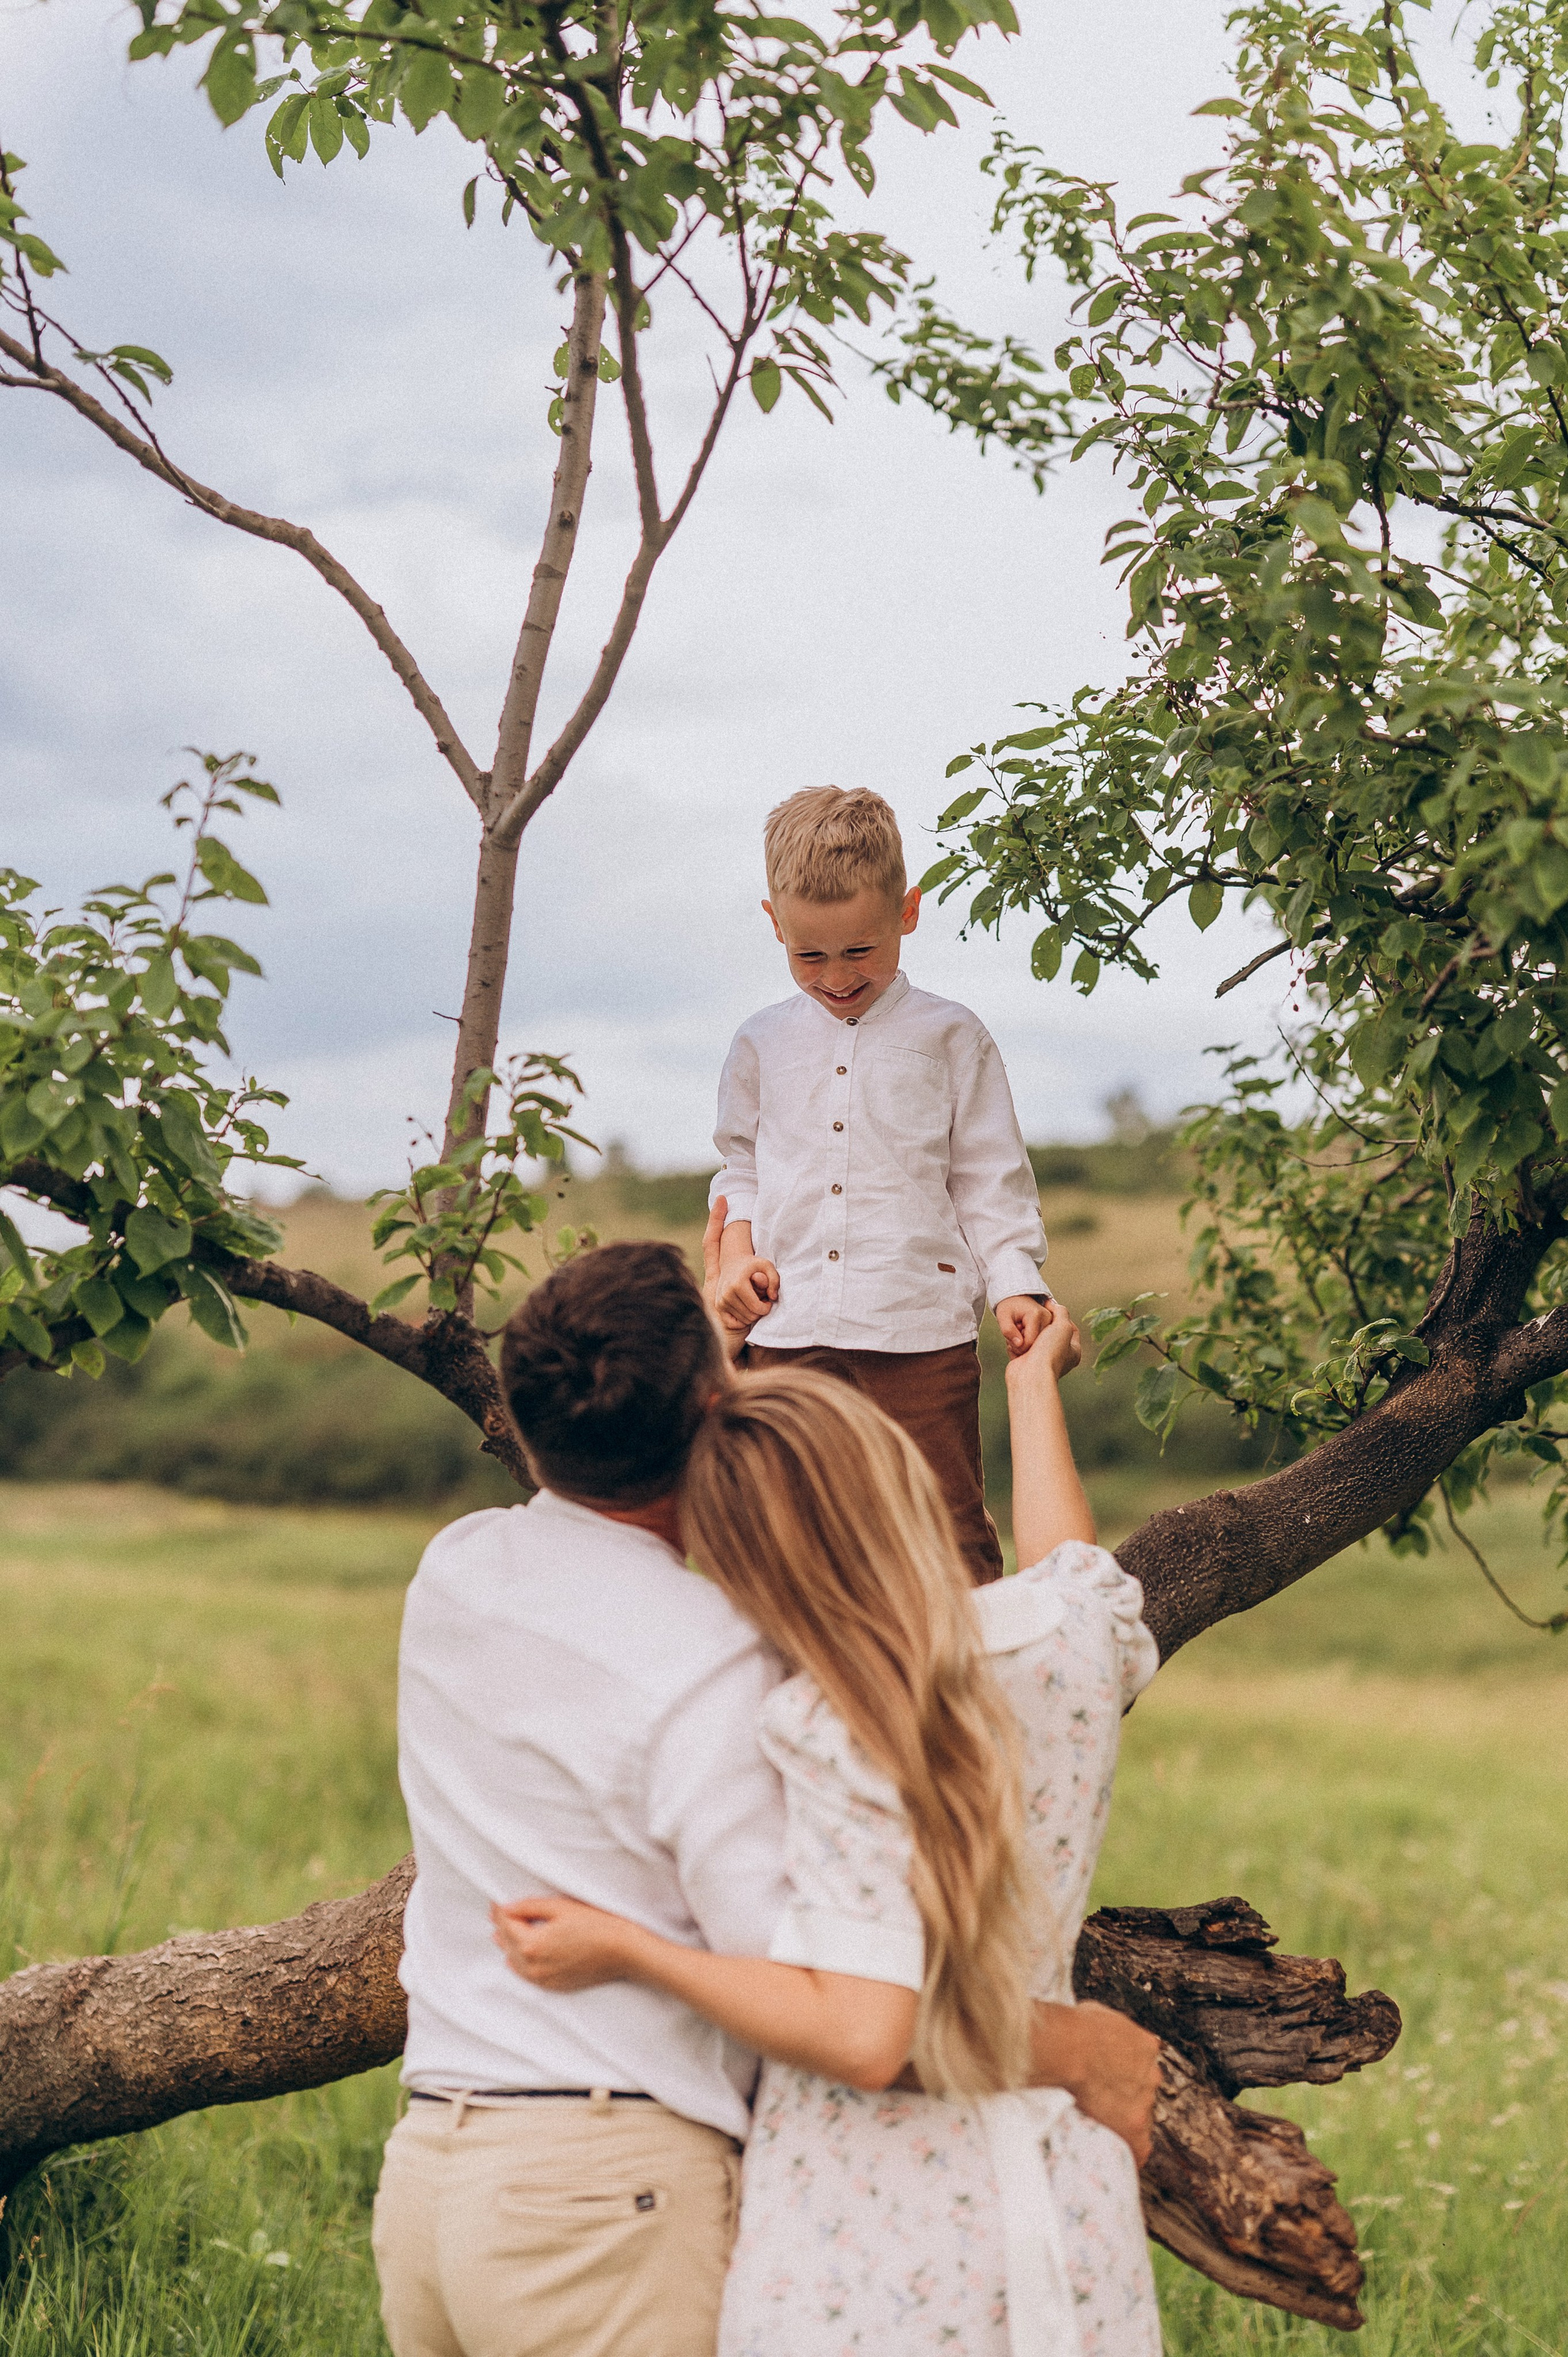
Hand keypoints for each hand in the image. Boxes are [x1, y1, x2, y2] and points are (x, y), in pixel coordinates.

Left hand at [490, 1894, 647, 1992]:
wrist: (621, 1951)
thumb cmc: (594, 1924)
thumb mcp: (560, 1908)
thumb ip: (529, 1907)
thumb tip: (505, 1908)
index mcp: (532, 1944)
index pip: (506, 1924)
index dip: (499, 1911)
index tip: (495, 1901)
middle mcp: (533, 1966)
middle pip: (507, 1944)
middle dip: (501, 1926)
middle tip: (497, 1912)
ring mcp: (542, 1979)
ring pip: (513, 1962)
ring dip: (507, 1946)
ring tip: (500, 1932)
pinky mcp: (553, 1986)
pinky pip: (526, 1975)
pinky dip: (518, 1964)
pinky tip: (515, 1957)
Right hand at [716, 1257, 779, 1329]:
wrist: (732, 1262)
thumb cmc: (752, 1265)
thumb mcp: (767, 1266)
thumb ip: (774, 1280)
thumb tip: (773, 1298)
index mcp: (738, 1285)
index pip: (756, 1308)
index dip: (767, 1307)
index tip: (768, 1300)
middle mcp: (727, 1294)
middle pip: (751, 1316)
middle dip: (760, 1311)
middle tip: (762, 1301)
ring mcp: (721, 1301)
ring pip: (743, 1321)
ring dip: (752, 1315)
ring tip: (754, 1303)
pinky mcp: (718, 1307)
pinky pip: (733, 1323)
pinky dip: (742, 1321)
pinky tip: (746, 1310)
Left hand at [994, 1295, 1054, 1357]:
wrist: (1017, 1298)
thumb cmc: (1009, 1306)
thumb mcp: (1002, 1316)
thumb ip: (1008, 1330)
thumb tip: (1019, 1344)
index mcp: (1036, 1315)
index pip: (1029, 1342)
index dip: (1017, 1346)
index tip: (1009, 1339)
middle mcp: (1047, 1318)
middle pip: (1035, 1345)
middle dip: (1021, 1345)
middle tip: (1013, 1334)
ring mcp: (1051, 1322)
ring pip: (1038, 1345)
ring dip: (1026, 1343)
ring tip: (1019, 1332)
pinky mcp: (1052, 1326)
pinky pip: (1041, 1342)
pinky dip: (1031, 1342)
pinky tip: (1025, 1335)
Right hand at [1003, 1301, 1082, 1383]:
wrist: (1030, 1375)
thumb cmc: (1050, 1351)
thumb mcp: (1062, 1325)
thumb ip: (1061, 1312)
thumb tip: (1053, 1305)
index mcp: (1073, 1351)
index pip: (1071, 1328)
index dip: (1060, 1315)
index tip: (1049, 1307)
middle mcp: (1060, 1357)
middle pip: (1051, 1332)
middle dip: (1041, 1324)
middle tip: (1035, 1315)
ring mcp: (1042, 1360)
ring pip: (1035, 1338)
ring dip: (1028, 1332)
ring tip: (1023, 1326)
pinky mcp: (1027, 1362)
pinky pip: (1023, 1346)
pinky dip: (1019, 1341)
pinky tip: (1016, 1335)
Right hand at [1060, 2001, 1161, 2166]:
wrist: (1069, 2049)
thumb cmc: (1075, 2028)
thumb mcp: (1098, 2015)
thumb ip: (1108, 2029)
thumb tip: (1096, 2029)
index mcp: (1145, 2046)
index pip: (1143, 2065)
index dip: (1125, 2074)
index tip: (1111, 2080)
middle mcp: (1151, 2074)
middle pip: (1144, 2092)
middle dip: (1127, 2098)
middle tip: (1102, 2103)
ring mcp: (1145, 2101)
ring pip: (1141, 2118)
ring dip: (1124, 2122)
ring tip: (1101, 2128)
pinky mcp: (1135, 2125)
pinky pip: (1141, 2147)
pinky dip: (1132, 2152)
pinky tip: (1122, 2159)